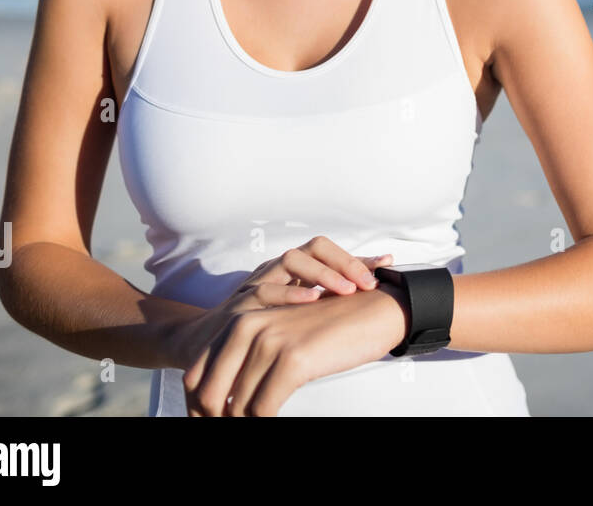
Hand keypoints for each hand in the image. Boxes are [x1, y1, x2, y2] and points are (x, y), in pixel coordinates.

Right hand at [165, 236, 392, 369]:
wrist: (206, 344)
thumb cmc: (262, 326)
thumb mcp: (299, 310)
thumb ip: (332, 296)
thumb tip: (380, 279)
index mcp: (293, 269)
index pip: (327, 249)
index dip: (356, 256)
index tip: (385, 267)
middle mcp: (276, 269)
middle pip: (312, 247)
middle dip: (343, 262)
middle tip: (367, 283)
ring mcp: (257, 282)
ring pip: (290, 260)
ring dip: (323, 273)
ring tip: (347, 289)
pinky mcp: (241, 303)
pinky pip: (265, 289)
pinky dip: (290, 293)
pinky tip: (312, 302)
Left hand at [183, 284, 407, 415]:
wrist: (376, 309)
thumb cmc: (333, 328)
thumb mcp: (283, 335)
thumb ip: (253, 358)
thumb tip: (230, 403)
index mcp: (240, 322)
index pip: (196, 374)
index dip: (197, 407)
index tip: (209, 423)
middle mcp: (247, 328)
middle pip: (208, 393)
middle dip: (213, 419)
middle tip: (228, 429)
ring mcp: (269, 342)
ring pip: (236, 406)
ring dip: (241, 423)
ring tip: (255, 426)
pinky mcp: (293, 359)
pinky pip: (263, 409)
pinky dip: (263, 424)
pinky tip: (272, 424)